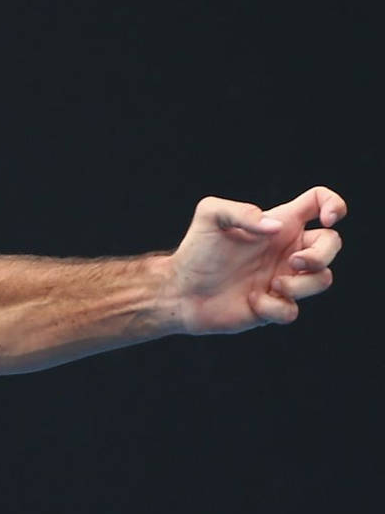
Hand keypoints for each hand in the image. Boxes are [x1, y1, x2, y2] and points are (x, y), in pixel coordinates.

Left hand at [167, 186, 345, 333]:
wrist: (178, 290)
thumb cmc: (195, 251)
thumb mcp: (209, 217)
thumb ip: (240, 211)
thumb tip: (275, 228)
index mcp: (278, 224)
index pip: (319, 202)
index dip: (334, 205)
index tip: (327, 219)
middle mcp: (285, 250)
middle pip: (332, 244)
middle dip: (322, 254)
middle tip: (292, 262)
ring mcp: (283, 279)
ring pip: (323, 279)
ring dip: (301, 284)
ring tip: (271, 284)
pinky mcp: (274, 307)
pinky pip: (292, 311)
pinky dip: (274, 307)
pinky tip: (250, 301)